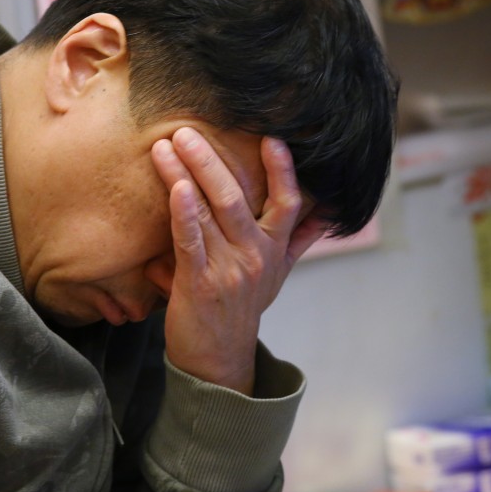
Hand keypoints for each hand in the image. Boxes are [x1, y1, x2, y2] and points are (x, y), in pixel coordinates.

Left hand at [150, 127, 324, 393]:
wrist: (218, 361)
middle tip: (188, 130)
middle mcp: (255, 256)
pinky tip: (174, 188)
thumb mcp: (277, 275)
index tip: (272, 139)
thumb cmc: (242, 311)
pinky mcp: (199, 284)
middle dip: (212, 160)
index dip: (282, 171)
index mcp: (273, 250)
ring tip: (165, 147)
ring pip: (210, 212)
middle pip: (238, 198)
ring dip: (185, 175)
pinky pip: (190, 242)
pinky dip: (182, 213)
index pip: (287, 203)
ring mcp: (228, 270)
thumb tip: (325, 213)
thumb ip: (298, 240)